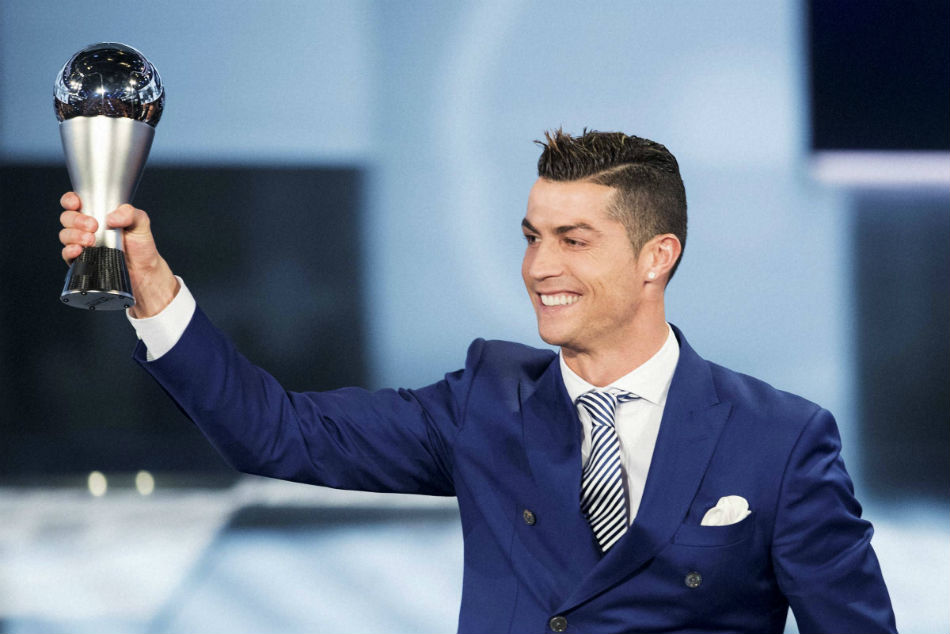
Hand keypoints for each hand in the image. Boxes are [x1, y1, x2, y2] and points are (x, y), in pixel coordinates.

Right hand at [59, 192, 179, 317]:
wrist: (144, 271)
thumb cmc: (141, 245)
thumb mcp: (140, 223)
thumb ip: (130, 213)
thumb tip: (111, 217)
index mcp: (97, 214)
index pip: (75, 202)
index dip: (70, 200)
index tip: (76, 204)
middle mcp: (86, 228)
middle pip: (67, 218)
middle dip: (76, 220)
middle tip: (93, 226)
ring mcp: (82, 244)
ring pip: (65, 235)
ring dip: (74, 236)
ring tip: (91, 240)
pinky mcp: (81, 261)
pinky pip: (66, 255)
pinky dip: (69, 251)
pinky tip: (79, 251)